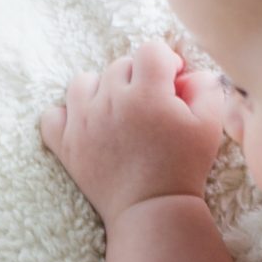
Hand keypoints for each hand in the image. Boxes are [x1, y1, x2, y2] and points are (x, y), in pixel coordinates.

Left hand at [38, 39, 230, 219]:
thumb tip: (189, 72)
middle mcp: (111, 101)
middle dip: (138, 78)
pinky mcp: (66, 145)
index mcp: (147, 93)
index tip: (172, 83)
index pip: (151, 49)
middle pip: (120, 65)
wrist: (152, 211)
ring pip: (84, 82)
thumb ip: (205, 88)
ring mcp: (83, 122)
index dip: (165, 61)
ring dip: (100, 90)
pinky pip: (52, 115)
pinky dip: (66, 116)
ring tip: (116, 111)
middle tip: (150, 107)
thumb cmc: (184, 169)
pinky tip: (86, 126)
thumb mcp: (209, 126)